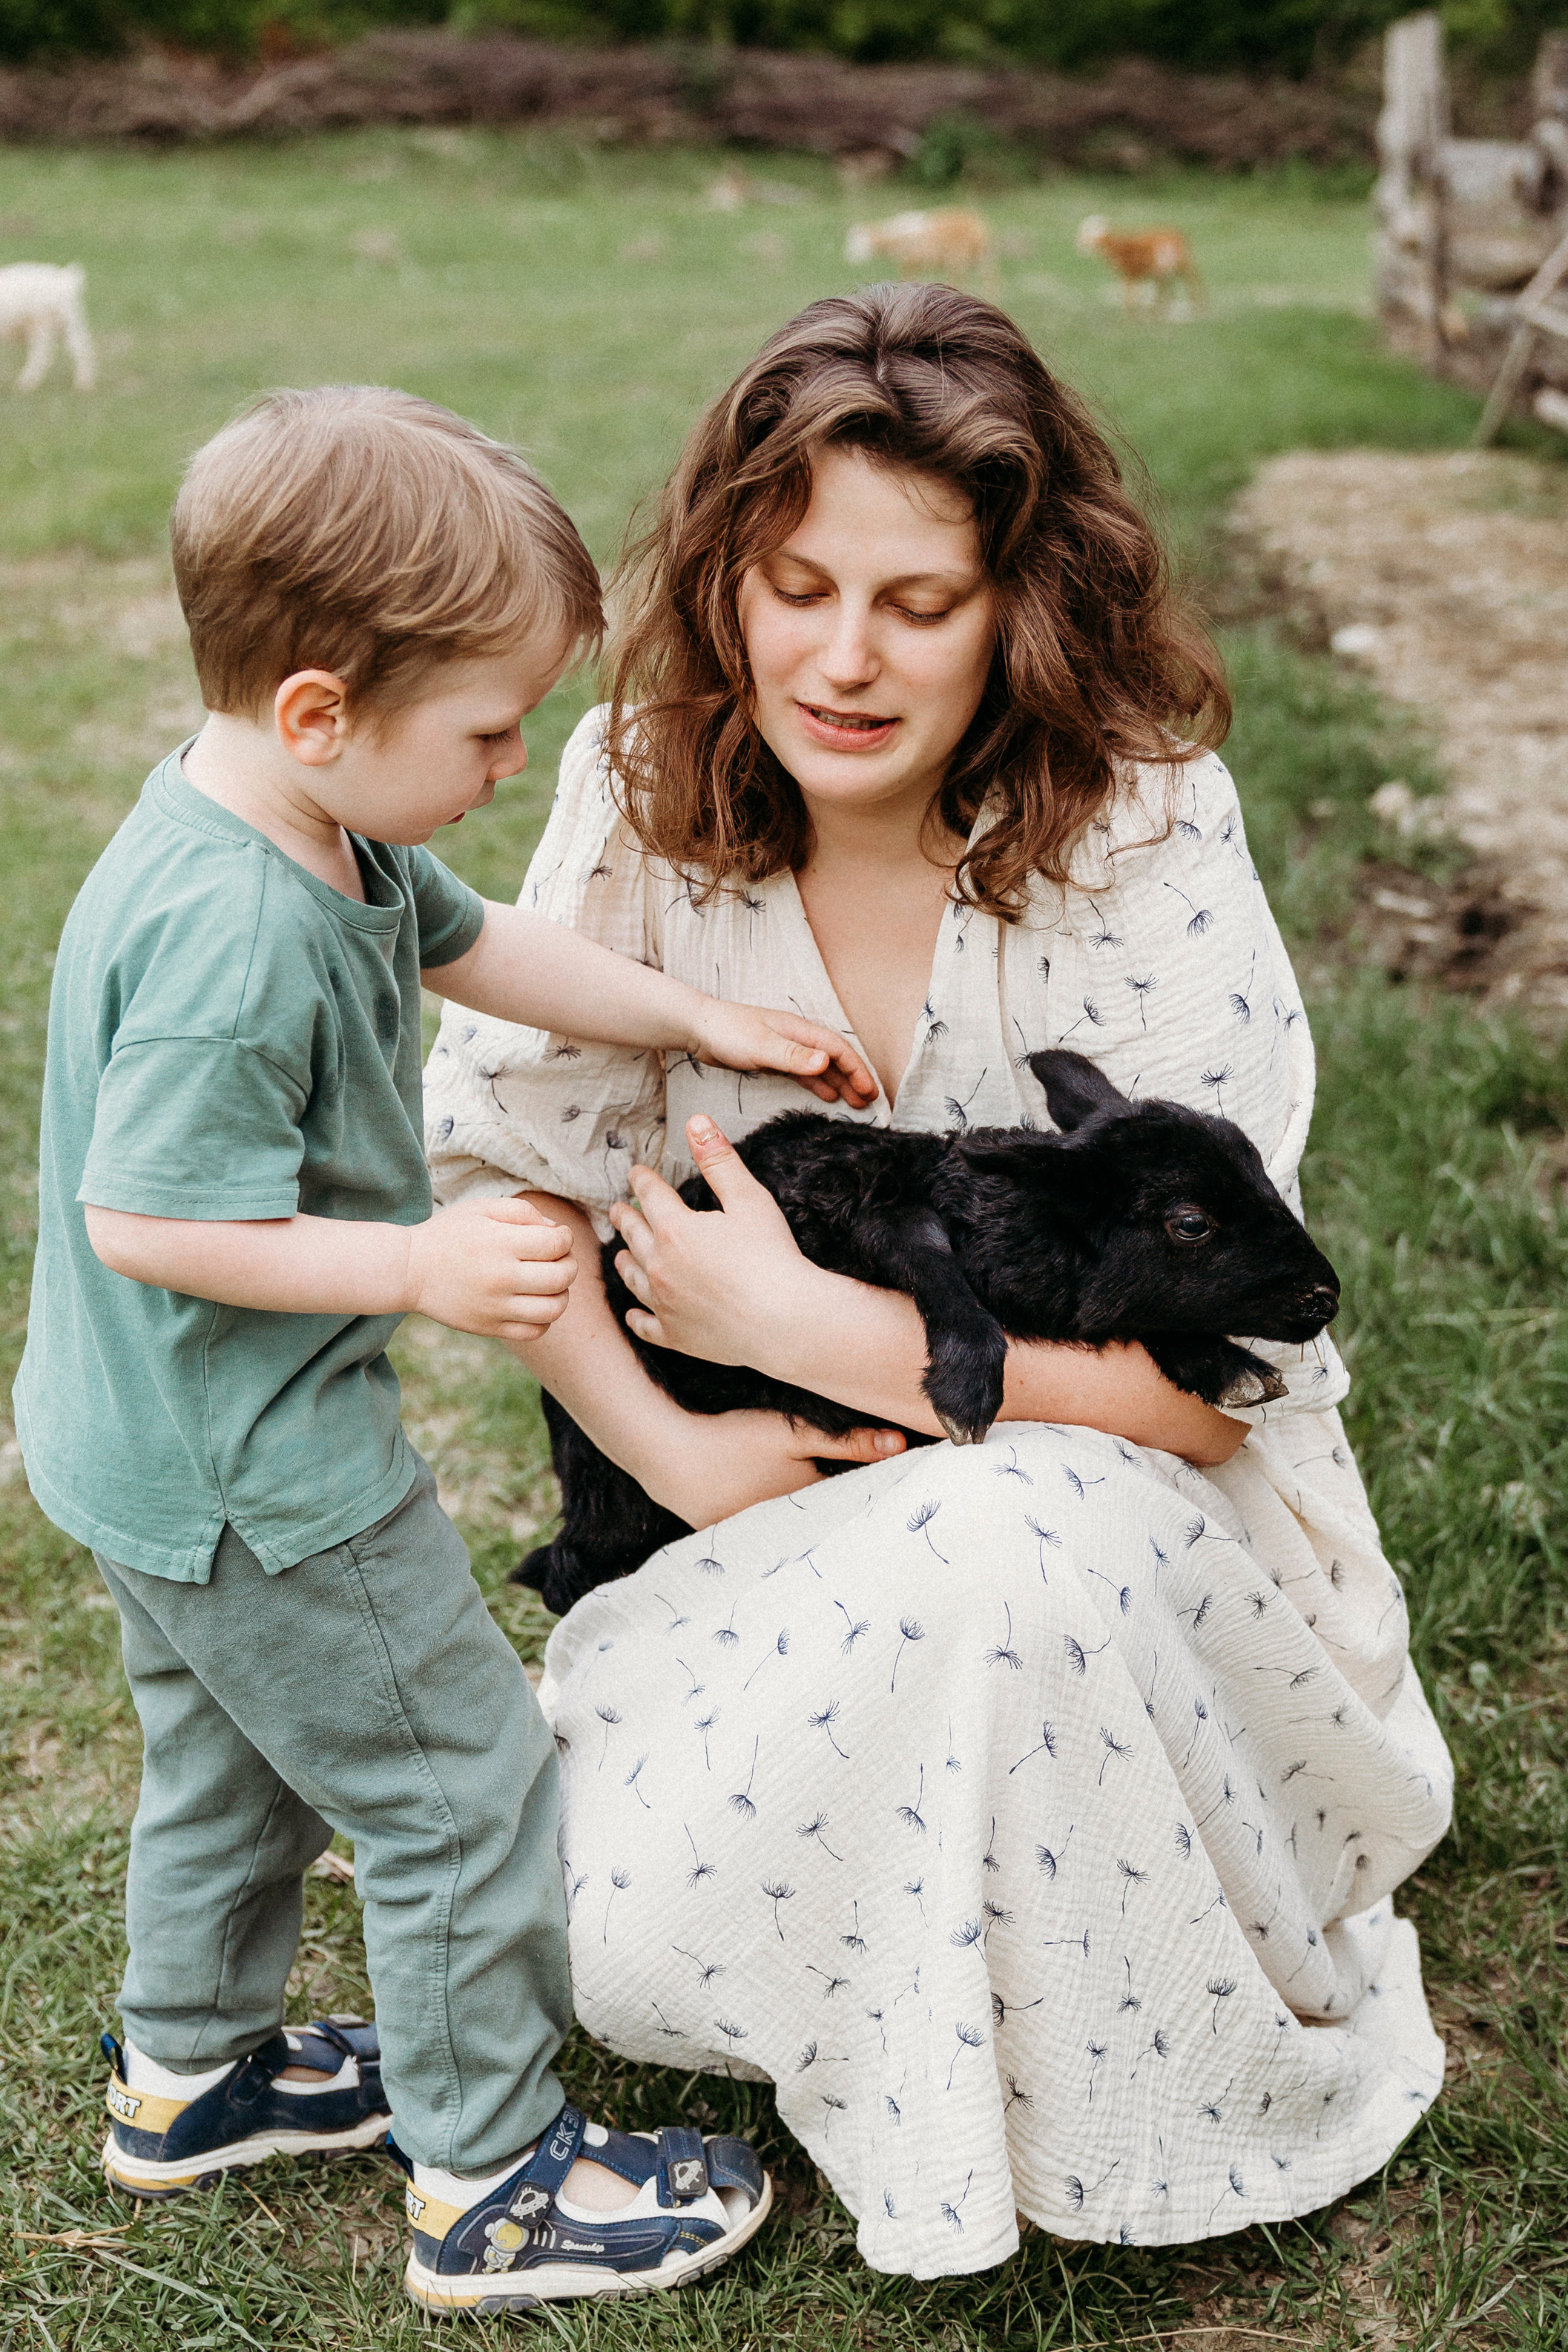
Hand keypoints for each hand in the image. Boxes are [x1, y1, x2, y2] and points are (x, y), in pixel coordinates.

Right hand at [405, 1197, 575, 1340]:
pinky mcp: (490, 1328)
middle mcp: (502, 1278)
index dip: (565, 1237)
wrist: (409, 1270)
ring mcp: (496, 1307)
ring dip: (562, 1293)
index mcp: (501, 1244)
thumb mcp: (482, 1209)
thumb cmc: (449, 1234)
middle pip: (562, 1276)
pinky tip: (535, 1303)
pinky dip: (545, 1319)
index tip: (556, 1236)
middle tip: (558, 1258)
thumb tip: (556, 1230)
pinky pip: (535, 1331)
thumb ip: (523, 1212)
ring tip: (550, 1283)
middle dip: (569, 1263)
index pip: (557, 1244)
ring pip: (555, 1308)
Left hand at [608, 1114, 816, 1364]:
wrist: (786, 1321)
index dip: (642, 1180)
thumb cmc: (772, 1258)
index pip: (650, 1195)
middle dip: (625, 1217)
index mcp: (676, 1229)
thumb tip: (696, 1122)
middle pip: (633, 1234)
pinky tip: (636, 1313)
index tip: (637, 1173)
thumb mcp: (749, 1199)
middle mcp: (660, 1266)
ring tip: (622, 1254)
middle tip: (619, 1209)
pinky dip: (638, 1316)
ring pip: (632, 1278)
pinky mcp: (675, 1336)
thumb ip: (719, 1160)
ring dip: (625, 1261)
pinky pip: (646, 1325)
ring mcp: (664, 1304)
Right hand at [652, 1406, 905, 1525]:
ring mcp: (750, 1537)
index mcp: (806, 1509)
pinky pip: (758, 1535)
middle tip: (861, 1515)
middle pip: (818, 1524)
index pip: (848, 1507)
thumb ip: (848, 1441)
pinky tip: (768, 1514)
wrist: (667, 1454)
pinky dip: (768, 1529)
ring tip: (818, 1519)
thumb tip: (900, 1445)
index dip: (865, 1499)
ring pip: (788, 1531)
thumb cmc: (733, 1440)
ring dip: (802, 1525)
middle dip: (837, 1518)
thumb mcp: (794, 1434)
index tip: (888, 1500)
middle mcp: (783, 1532)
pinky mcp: (722, 1535)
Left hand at [687, 998, 875, 1107]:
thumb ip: (793, 1055)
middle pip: (835, 1058)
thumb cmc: (728, 1032)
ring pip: (821, 1067)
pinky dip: (819, 1084)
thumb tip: (826, 1062)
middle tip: (870, 1102)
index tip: (870, 1090)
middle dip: (854, 1078)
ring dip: (840, 1083)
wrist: (698, 1028)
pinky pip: (804, 1074)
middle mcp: (797, 1038)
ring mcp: (786, 1049)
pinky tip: (828, 1096)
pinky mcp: (774, 1059)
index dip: (857, 1069)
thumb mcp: (761, 1046)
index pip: (838, 1049)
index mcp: (799, 1030)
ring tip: (856, 1103)